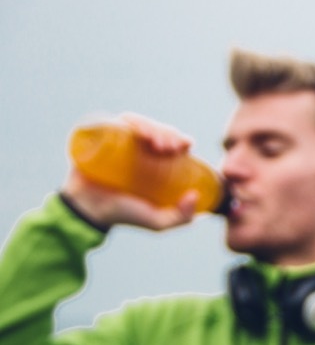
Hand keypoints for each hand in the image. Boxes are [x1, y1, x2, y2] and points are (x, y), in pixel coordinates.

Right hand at [62, 113, 199, 230]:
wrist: (89, 211)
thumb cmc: (124, 214)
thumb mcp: (158, 222)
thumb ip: (182, 217)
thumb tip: (195, 195)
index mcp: (156, 161)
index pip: (173, 143)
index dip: (181, 139)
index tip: (185, 147)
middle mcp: (139, 148)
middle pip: (158, 130)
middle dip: (169, 133)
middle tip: (170, 147)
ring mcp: (119, 141)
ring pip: (140, 124)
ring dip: (151, 126)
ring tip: (155, 142)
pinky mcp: (101, 136)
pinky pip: (116, 122)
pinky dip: (131, 122)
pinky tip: (138, 132)